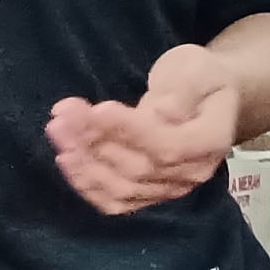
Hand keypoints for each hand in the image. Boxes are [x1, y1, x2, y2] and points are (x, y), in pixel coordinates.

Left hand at [49, 43, 240, 216]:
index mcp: (211, 141)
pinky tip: (67, 161)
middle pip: (138, 167)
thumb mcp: (197, 68)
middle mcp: (192, 173)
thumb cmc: (201, 77)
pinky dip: (87, 184)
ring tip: (58, 132)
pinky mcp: (149, 195)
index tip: (97, 109)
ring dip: (84, 162)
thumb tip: (162, 113)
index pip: (167, 145)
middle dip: (94, 140)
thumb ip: (184, 90)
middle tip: (62, 114)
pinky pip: (116, 201)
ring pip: (122, 187)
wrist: (207, 99)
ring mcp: (169, 189)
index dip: (129, 131)